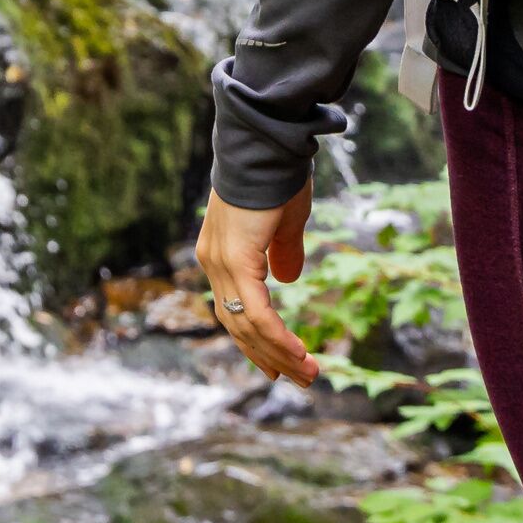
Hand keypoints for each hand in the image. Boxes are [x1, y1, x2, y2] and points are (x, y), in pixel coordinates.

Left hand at [195, 186, 319, 384]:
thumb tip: (288, 279)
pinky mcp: (236, 259)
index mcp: (220, 253)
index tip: (274, 366)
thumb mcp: (284, 221)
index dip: (253, 341)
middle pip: (237, 325)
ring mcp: (220, 261)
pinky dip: (277, 337)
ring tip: (309, 375)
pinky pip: (256, 312)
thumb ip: (283, 252)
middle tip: (300, 379)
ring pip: (247, 326)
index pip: (232, 310)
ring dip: (280, 354)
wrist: (268, 142)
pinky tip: (298, 354)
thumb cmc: (278, 174)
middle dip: (270, 356)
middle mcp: (213, 261)